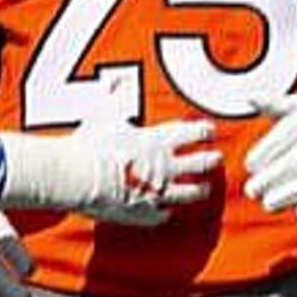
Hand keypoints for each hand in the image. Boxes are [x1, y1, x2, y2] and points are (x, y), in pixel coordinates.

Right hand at [0, 118, 220, 224]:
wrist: (80, 178)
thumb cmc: (92, 145)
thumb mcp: (104, 114)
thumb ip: (115, 97)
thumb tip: (117, 81)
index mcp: (157, 141)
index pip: (191, 133)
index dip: (203, 131)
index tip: (209, 130)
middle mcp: (165, 167)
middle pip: (199, 163)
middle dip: (210, 160)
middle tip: (216, 158)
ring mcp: (159, 192)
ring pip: (190, 193)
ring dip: (199, 190)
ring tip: (203, 189)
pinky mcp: (147, 213)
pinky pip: (164, 215)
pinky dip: (166, 212)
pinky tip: (167, 212)